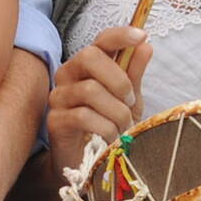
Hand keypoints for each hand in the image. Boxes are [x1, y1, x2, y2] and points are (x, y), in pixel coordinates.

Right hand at [46, 27, 149, 175]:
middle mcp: (69, 74)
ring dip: (116, 112)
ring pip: (91, 90)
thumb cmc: (108, 127)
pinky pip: (84, 116)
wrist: (89, 165)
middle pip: (89, 56)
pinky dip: (105, 128)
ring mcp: (59, 96)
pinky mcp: (55, 119)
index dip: (120, 35)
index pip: (100, 40)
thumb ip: (134, 73)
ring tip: (122, 128)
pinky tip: (110, 139)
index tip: (141, 35)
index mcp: (88, 66)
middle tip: (130, 102)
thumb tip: (146, 44)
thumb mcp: (128, 100)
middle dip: (118, 80)